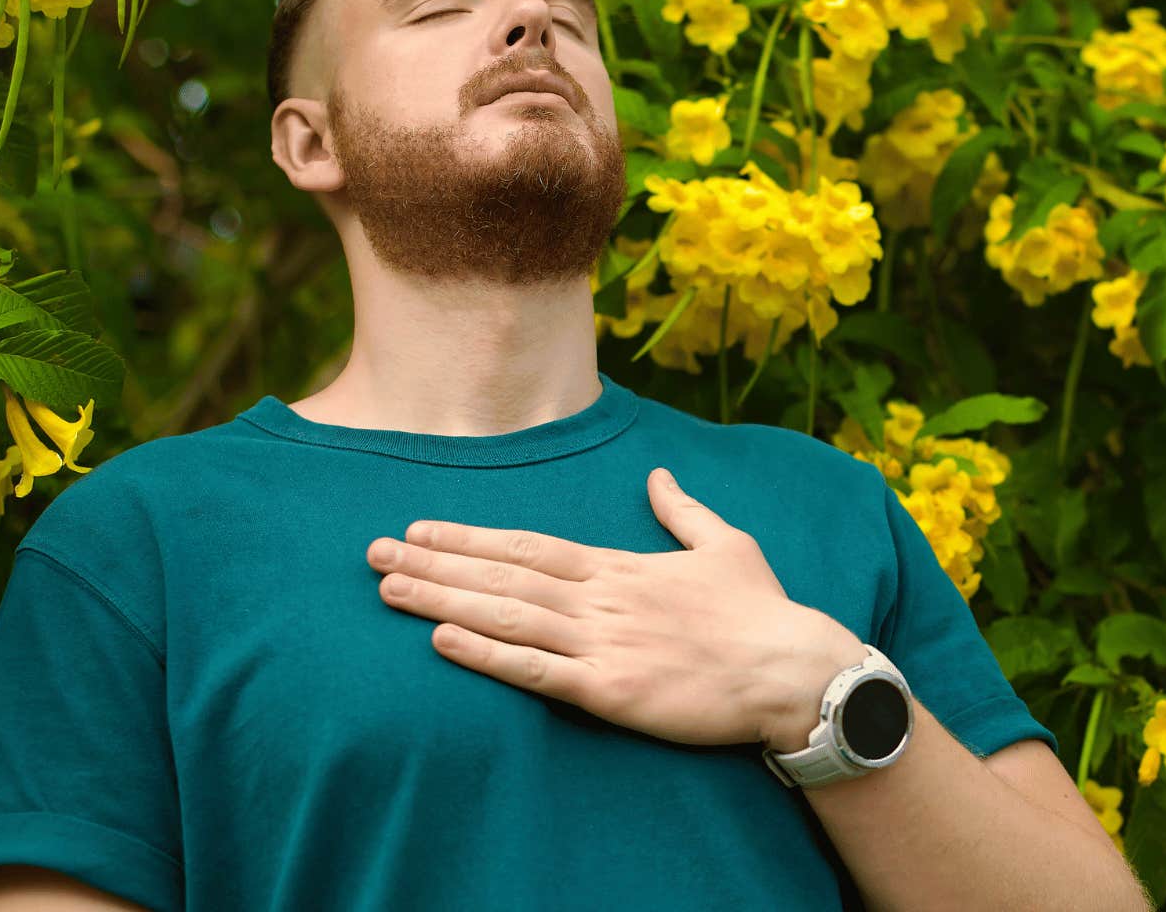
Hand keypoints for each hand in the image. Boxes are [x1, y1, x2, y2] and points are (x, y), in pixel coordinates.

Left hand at [368, 467, 869, 749]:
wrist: (791, 670)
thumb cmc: (762, 611)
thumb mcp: (726, 544)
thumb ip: (682, 510)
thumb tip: (658, 475)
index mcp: (621, 566)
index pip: (528, 545)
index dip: (470, 536)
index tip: (421, 527)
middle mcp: (601, 598)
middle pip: (501, 574)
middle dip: (434, 562)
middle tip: (375, 552)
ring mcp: (602, 643)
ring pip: (505, 616)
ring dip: (441, 601)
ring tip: (388, 590)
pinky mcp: (609, 690)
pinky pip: (534, 670)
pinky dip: (484, 654)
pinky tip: (442, 641)